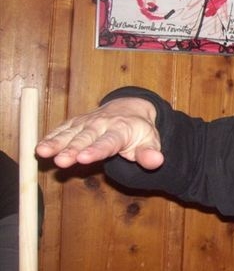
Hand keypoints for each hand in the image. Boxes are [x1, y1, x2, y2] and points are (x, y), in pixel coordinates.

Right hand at [36, 97, 163, 169]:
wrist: (131, 108)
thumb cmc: (141, 131)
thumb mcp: (151, 141)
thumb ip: (150, 153)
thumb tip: (157, 162)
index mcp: (122, 130)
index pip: (108, 142)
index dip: (96, 150)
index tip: (84, 158)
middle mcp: (102, 124)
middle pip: (85, 138)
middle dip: (72, 149)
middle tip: (60, 160)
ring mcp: (88, 122)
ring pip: (70, 132)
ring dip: (56, 142)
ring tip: (42, 152)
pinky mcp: (77, 122)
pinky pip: (62, 128)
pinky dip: (51, 136)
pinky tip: (40, 147)